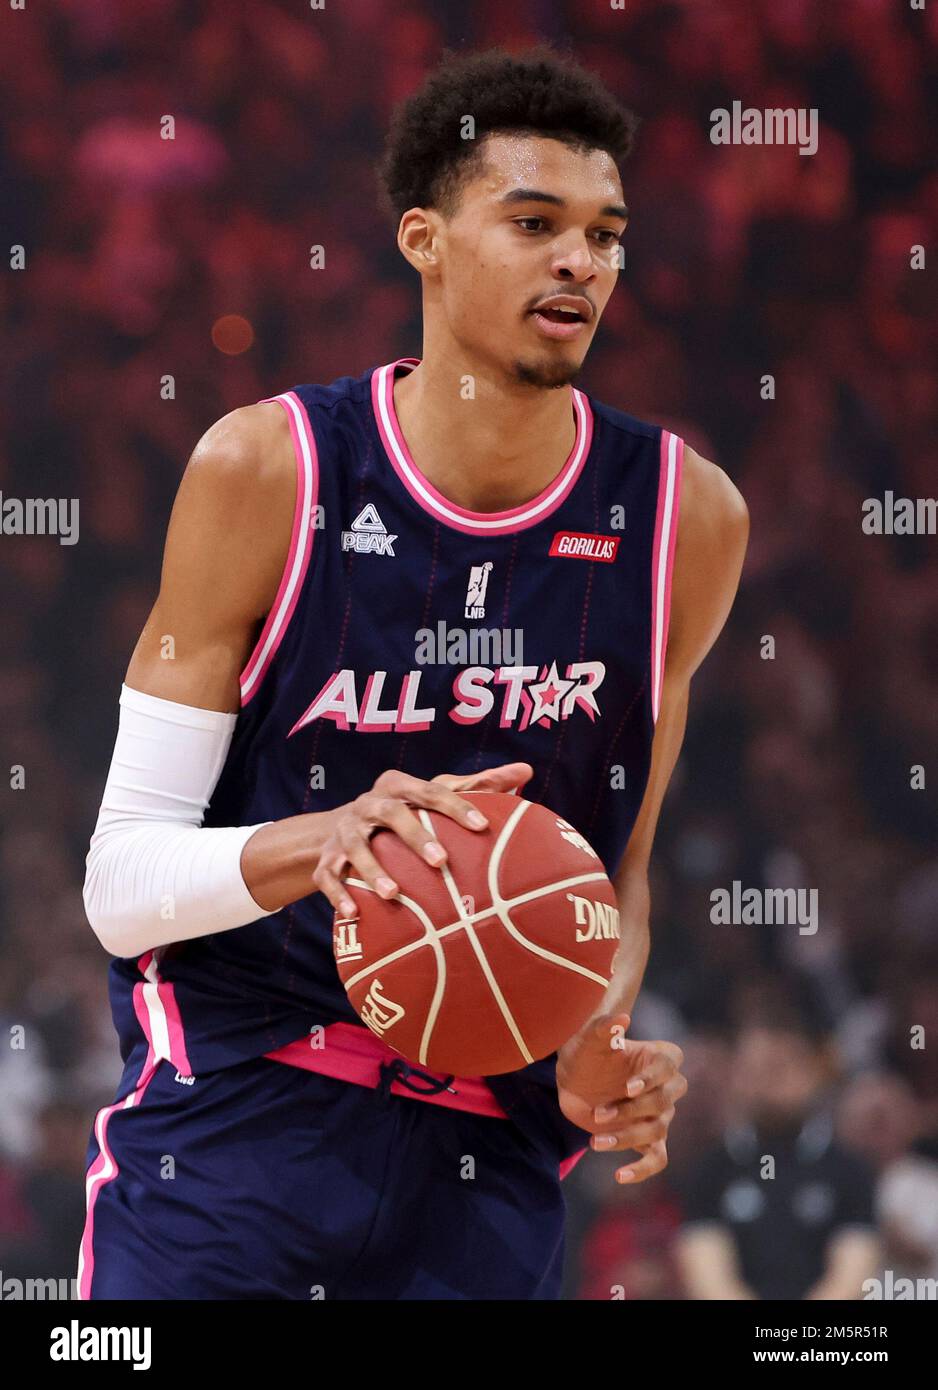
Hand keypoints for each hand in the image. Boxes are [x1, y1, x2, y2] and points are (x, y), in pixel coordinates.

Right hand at [312, 762, 533, 915]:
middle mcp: (368, 805)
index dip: (456, 807)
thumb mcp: (432, 795)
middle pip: (389, 813)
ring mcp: (343, 833)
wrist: (334, 830)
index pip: (430, 790)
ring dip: (372, 869)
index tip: (482, 827)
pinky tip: (354, 915)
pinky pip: (328, 877)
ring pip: (354, 847)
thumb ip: (479, 784)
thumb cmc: (402, 812)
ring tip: (393, 894)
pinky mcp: (325, 860)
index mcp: (398, 786)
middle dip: (414, 836)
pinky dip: (338, 895)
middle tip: (440, 862)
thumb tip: (526, 770)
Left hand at [556, 1011, 686, 1183]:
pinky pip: (656, 1158)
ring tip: (595, 1141)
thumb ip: (604, 1027)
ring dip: (626, 1137)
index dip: (653, 1078)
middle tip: (599, 1114)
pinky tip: (619, 1176)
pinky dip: (642, 1170)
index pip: (670, 1066)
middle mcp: (664, 1087)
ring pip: (656, 1130)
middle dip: (633, 1111)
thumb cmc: (587, 1052)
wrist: (575, 1077)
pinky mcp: (646, 1138)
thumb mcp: (589, 1039)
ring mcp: (658, 1114)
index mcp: (658, 1057)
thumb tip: (622, 1018)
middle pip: (665, 1101)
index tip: (628, 1087)